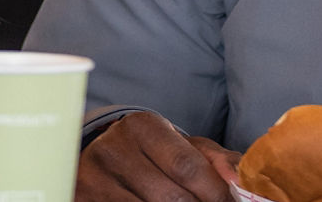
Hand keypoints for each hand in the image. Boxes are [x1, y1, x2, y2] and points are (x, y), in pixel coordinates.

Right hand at [75, 111, 242, 201]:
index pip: (187, 167)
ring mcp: (92, 178)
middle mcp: (112, 149)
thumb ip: (217, 160)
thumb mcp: (185, 147)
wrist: (100, 158)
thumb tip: (240, 178)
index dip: (213, 193)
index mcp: (142, 126)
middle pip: (171, 197)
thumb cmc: (153, 155)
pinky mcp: (81, 199)